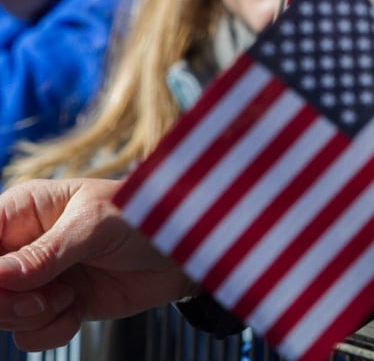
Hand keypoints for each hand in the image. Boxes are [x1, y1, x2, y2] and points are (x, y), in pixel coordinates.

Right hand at [0, 178, 194, 349]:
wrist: (186, 252)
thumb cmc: (146, 217)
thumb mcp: (95, 226)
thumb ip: (45, 253)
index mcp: (23, 209)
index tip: (6, 284)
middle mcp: (22, 244)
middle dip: (7, 301)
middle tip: (43, 298)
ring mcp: (37, 278)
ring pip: (1, 314)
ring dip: (33, 316)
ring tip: (67, 296)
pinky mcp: (55, 306)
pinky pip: (28, 335)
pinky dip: (52, 331)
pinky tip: (77, 310)